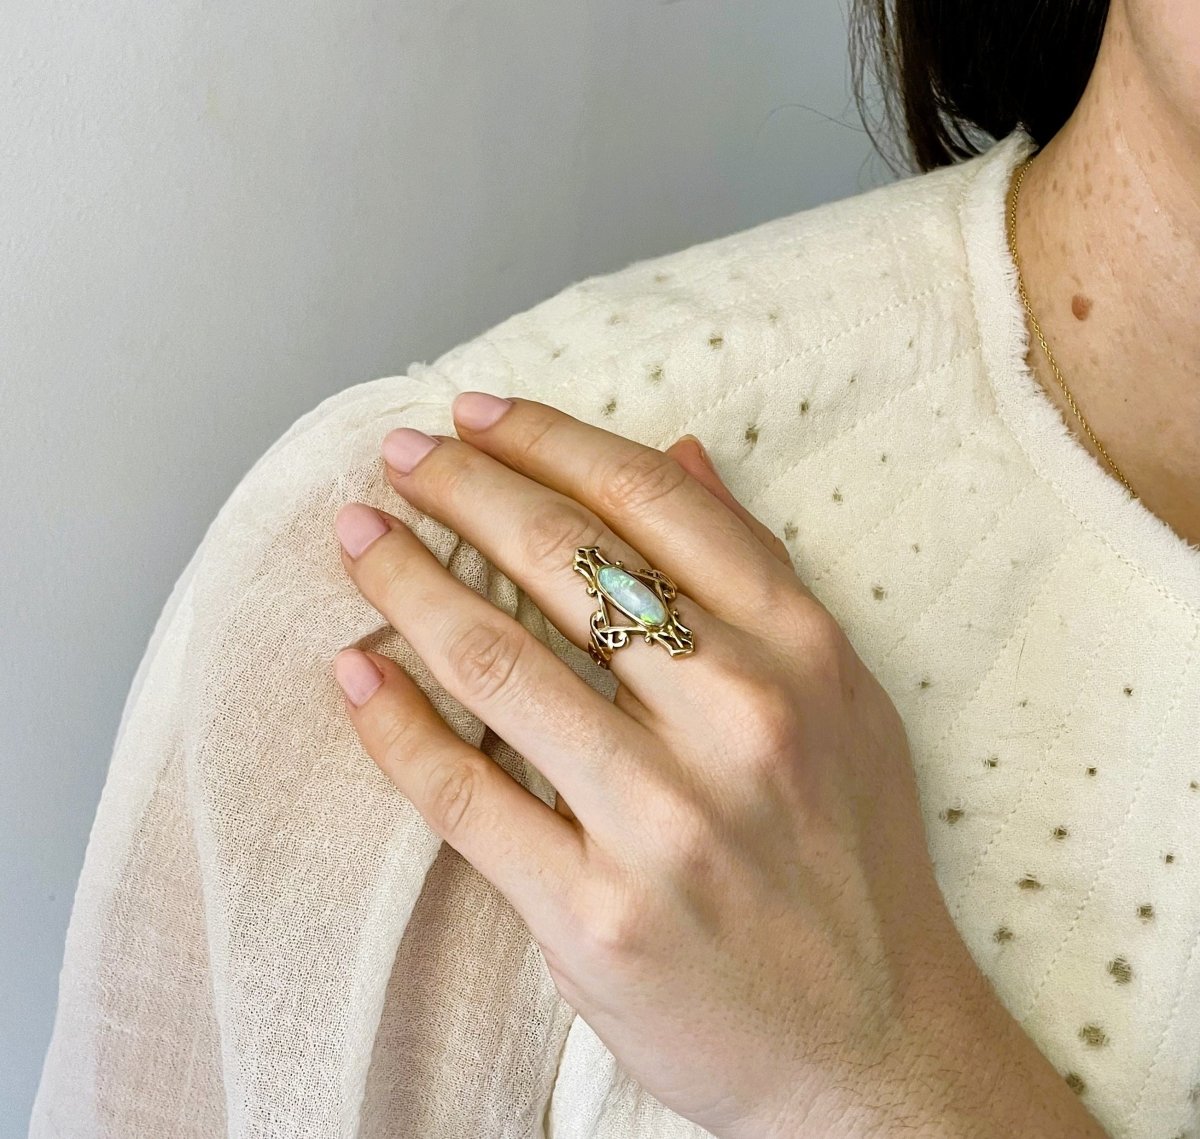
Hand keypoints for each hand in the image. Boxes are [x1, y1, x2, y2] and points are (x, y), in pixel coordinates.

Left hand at [330, 393, 1091, 1137]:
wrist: (870, 1041)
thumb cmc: (852, 860)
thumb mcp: (839, 698)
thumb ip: (757, 570)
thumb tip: (680, 453)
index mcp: (800, 654)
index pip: (652, 506)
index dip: (550, 441)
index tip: (477, 416)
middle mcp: (739, 722)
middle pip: (566, 563)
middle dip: (464, 490)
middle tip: (401, 459)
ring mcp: (665, 823)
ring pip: (498, 665)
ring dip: (406, 584)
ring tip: (359, 539)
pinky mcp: (595, 915)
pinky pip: (465, 798)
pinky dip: (393, 725)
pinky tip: (353, 671)